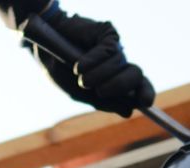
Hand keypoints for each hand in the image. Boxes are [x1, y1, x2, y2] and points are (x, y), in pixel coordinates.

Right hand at [32, 15, 156, 116]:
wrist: (43, 49)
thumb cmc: (61, 71)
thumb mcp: (80, 94)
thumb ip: (103, 102)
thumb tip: (128, 111)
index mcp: (117, 80)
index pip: (140, 86)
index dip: (146, 93)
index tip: (144, 103)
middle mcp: (119, 64)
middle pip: (136, 74)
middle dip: (120, 86)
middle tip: (100, 92)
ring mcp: (113, 47)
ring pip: (119, 63)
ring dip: (100, 75)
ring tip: (82, 79)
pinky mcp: (106, 33)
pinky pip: (108, 49)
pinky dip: (94, 61)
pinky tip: (79, 66)